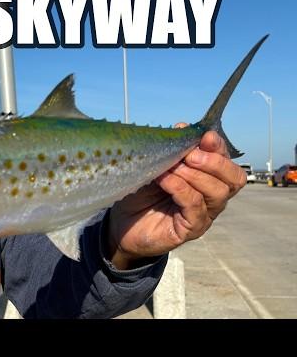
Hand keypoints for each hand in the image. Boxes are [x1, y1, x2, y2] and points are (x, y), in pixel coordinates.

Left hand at [106, 124, 246, 269]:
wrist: (122, 222)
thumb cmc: (142, 192)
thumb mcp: (156, 165)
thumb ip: (172, 148)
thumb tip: (183, 127)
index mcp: (208, 178)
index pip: (227, 161)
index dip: (219, 147)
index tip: (204, 136)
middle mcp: (212, 197)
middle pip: (234, 179)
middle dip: (214, 162)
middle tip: (190, 155)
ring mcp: (204, 214)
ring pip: (218, 192)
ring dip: (195, 175)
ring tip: (173, 168)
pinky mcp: (191, 229)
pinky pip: (195, 206)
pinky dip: (181, 188)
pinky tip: (165, 180)